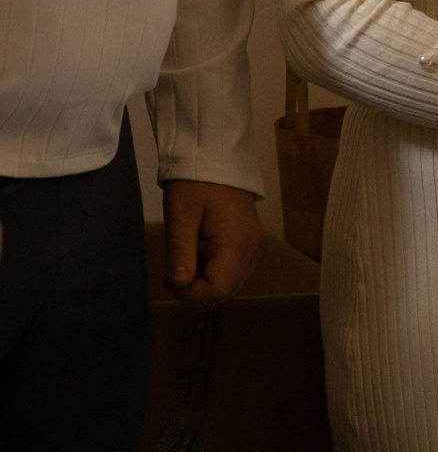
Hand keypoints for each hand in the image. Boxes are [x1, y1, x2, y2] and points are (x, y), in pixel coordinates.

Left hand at [162, 179, 261, 302]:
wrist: (215, 157)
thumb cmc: (194, 184)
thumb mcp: (180, 217)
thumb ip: (181, 253)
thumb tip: (179, 285)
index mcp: (235, 242)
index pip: (217, 289)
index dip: (190, 294)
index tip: (168, 279)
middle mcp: (251, 246)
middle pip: (227, 290)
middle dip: (198, 290)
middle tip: (175, 273)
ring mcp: (254, 242)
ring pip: (234, 282)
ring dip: (208, 282)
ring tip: (188, 262)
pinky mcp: (251, 237)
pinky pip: (238, 268)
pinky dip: (219, 271)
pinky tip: (203, 254)